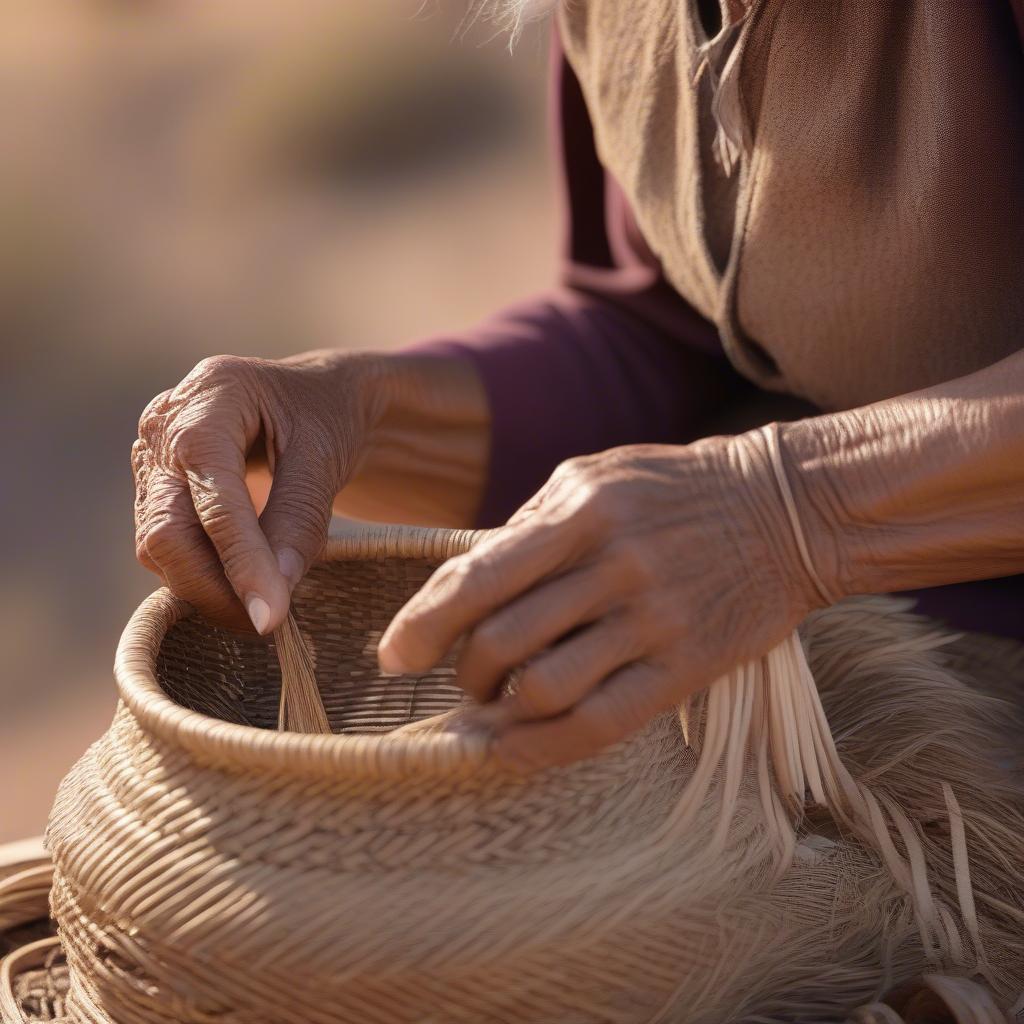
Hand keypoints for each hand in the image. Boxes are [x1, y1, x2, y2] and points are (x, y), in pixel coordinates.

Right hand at [133, 350, 385, 632]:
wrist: (316, 402)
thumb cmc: (327, 416)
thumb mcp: (326, 455)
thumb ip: (300, 517)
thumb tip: (274, 591)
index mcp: (212, 395)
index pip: (212, 491)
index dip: (239, 558)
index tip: (268, 615)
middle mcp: (166, 425)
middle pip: (167, 527)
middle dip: (213, 586)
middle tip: (267, 623)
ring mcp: (154, 460)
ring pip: (159, 546)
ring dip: (208, 588)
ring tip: (265, 607)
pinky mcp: (157, 492)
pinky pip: (167, 548)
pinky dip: (204, 577)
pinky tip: (245, 588)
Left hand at [378, 436, 822, 770]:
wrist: (786, 511)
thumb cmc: (675, 491)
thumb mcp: (597, 477)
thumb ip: (530, 524)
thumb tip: (460, 581)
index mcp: (582, 510)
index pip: (477, 576)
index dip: (421, 624)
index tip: (393, 655)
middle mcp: (614, 565)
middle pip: (501, 642)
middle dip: (463, 673)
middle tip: (463, 679)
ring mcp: (654, 620)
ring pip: (545, 689)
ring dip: (498, 712)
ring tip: (492, 708)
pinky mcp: (687, 667)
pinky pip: (601, 723)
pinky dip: (543, 749)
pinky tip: (515, 750)